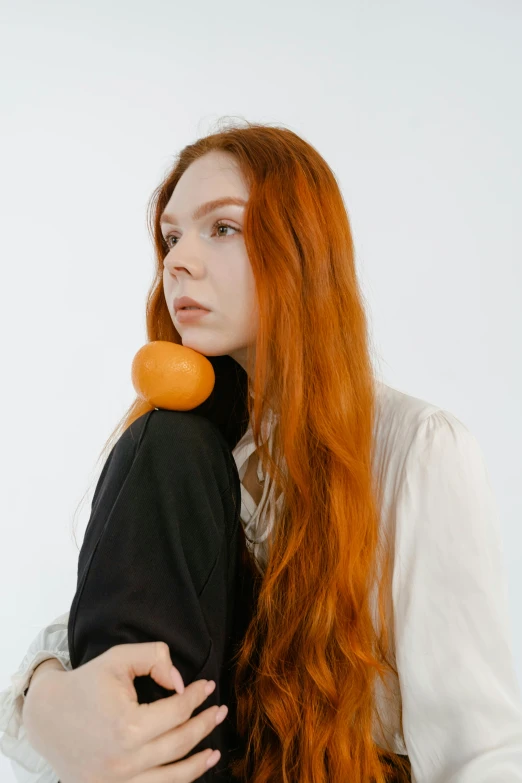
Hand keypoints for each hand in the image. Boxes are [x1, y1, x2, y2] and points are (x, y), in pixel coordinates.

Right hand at [23, 641, 226, 781]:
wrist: (45, 716)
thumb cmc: (85, 684)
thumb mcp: (119, 658)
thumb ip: (155, 658)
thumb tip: (180, 683)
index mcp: (127, 726)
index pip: (177, 712)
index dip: (197, 697)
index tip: (207, 686)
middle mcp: (124, 761)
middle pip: (179, 745)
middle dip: (205, 726)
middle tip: (220, 712)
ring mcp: (116, 782)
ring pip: (171, 778)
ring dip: (197, 765)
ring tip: (214, 751)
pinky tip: (188, 772)